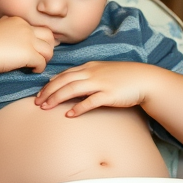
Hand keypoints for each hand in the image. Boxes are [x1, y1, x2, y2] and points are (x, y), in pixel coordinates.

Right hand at [0, 15, 55, 73]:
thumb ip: (4, 25)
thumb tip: (5, 24)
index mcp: (17, 21)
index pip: (37, 28)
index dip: (38, 39)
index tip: (34, 48)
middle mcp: (25, 28)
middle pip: (49, 36)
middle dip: (48, 47)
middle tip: (41, 56)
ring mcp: (28, 41)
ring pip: (49, 50)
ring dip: (45, 59)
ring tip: (37, 65)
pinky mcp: (29, 54)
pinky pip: (42, 62)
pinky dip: (39, 68)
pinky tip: (32, 71)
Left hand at [35, 61, 157, 116]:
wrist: (145, 80)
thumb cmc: (123, 77)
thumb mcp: (102, 71)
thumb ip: (87, 76)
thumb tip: (71, 84)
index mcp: (89, 67)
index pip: (64, 74)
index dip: (50, 84)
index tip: (40, 93)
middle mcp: (92, 73)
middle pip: (63, 81)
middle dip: (48, 91)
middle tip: (37, 102)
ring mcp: (100, 83)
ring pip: (72, 89)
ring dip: (57, 98)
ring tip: (46, 107)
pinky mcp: (109, 95)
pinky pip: (90, 102)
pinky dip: (78, 108)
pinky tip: (69, 115)